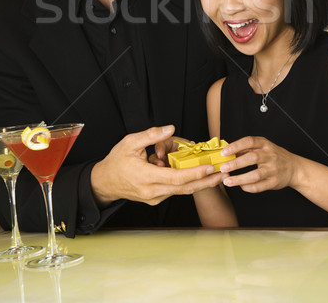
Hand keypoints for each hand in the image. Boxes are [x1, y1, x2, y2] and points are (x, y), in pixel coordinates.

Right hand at [90, 125, 224, 205]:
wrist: (104, 182)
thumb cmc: (116, 161)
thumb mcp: (129, 142)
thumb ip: (150, 135)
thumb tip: (170, 128)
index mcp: (146, 177)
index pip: (176, 177)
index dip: (194, 173)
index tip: (209, 168)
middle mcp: (152, 191)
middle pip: (184, 188)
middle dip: (206, 181)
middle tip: (223, 174)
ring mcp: (154, 197)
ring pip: (182, 191)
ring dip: (199, 183)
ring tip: (217, 175)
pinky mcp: (155, 198)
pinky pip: (175, 191)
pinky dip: (188, 183)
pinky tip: (199, 176)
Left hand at [219, 136, 297, 192]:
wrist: (294, 168)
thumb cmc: (273, 156)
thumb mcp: (262, 147)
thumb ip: (246, 149)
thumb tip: (226, 152)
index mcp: (265, 144)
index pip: (249, 142)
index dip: (235, 146)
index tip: (224, 152)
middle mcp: (270, 155)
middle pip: (252, 158)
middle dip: (236, 163)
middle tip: (223, 168)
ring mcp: (273, 169)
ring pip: (255, 175)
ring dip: (240, 179)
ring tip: (227, 181)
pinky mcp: (274, 182)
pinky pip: (260, 186)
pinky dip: (248, 187)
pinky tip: (240, 186)